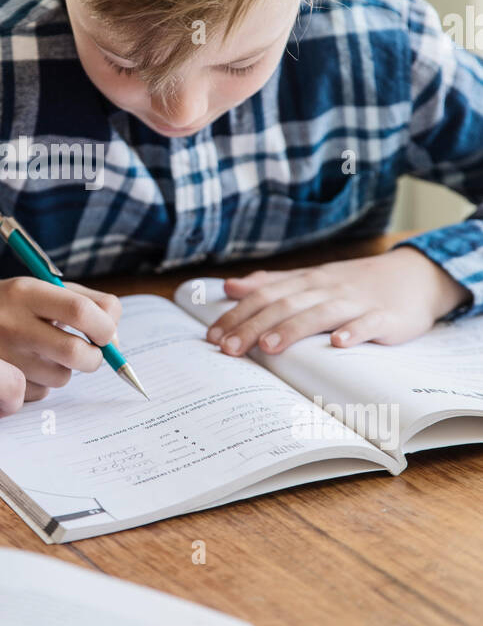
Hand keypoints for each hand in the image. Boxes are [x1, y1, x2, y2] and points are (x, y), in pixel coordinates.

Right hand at [0, 277, 122, 399]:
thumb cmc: (8, 303)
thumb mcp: (40, 288)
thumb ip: (86, 302)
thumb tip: (116, 339)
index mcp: (23, 292)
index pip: (79, 310)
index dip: (105, 326)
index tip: (107, 332)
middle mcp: (8, 323)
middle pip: (75, 353)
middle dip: (95, 357)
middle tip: (91, 353)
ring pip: (61, 378)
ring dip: (65, 370)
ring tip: (45, 353)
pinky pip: (40, 393)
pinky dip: (43, 383)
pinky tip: (24, 365)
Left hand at [205, 247, 470, 356]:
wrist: (412, 276)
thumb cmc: (353, 283)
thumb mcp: (310, 279)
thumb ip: (270, 283)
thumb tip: (230, 286)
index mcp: (305, 282)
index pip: (264, 296)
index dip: (237, 315)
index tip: (213, 336)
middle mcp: (325, 289)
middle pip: (284, 305)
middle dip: (254, 326)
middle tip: (229, 349)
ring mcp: (355, 302)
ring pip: (319, 313)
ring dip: (293, 329)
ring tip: (269, 347)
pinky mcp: (383, 317)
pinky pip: (367, 323)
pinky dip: (353, 332)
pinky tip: (338, 344)